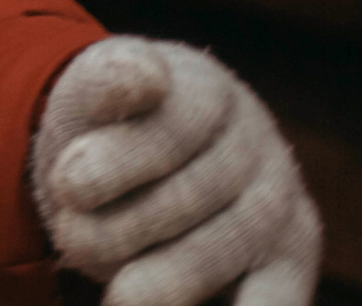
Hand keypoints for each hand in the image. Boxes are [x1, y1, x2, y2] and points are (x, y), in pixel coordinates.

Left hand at [32, 37, 320, 305]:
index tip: (67, 185)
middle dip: (122, 226)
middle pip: (193, 194)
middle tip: (69, 238)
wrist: (138, 162)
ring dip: (168, 277)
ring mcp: (280, 201)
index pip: (172, 127)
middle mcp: (254, 142)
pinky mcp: (293, 259)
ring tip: (118, 298)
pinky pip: (280, 296)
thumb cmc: (108, 126)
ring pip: (231, 247)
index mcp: (204, 89)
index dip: (119, 162)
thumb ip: (106, 84)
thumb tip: (144, 77)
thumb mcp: (90, 95)